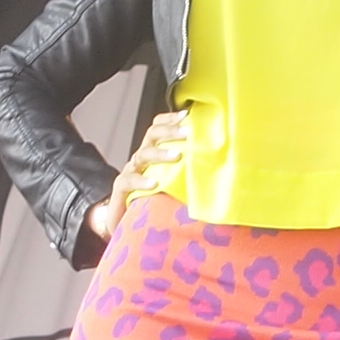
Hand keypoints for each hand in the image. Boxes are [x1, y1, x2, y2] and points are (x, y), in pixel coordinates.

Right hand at [87, 110, 190, 242]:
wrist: (122, 224)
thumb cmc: (151, 203)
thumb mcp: (171, 185)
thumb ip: (186, 176)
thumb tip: (218, 171)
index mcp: (154, 155)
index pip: (158, 128)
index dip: (171, 120)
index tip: (188, 116)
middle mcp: (142, 160)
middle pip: (153, 135)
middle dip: (170, 131)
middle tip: (188, 132)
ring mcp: (131, 173)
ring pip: (143, 155)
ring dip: (161, 153)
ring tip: (177, 156)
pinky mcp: (121, 190)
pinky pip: (130, 181)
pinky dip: (142, 181)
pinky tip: (154, 183)